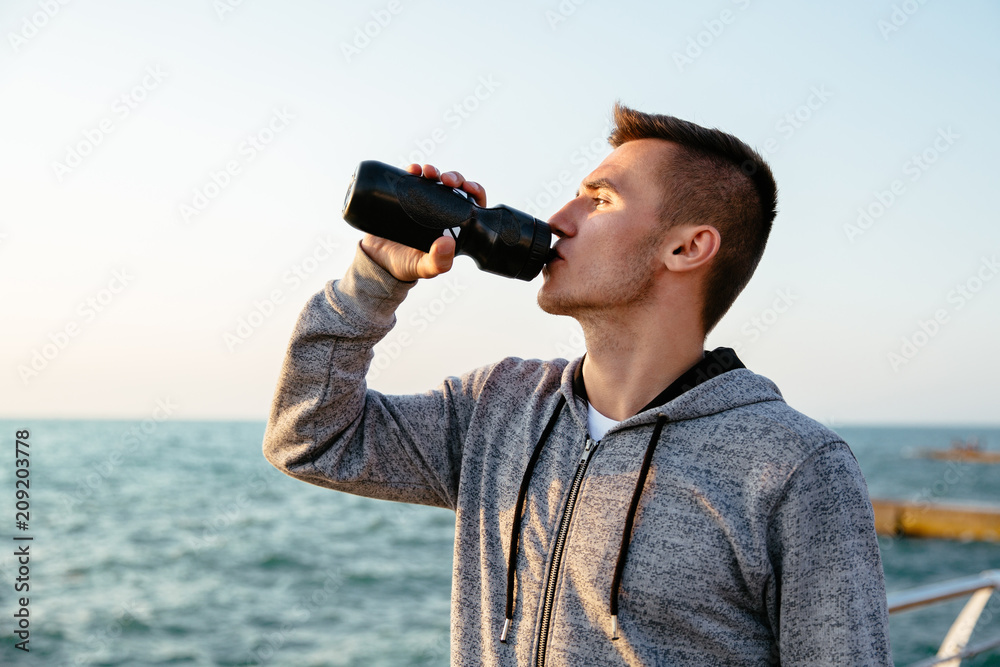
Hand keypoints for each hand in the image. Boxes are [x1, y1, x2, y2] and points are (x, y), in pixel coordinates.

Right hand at [360, 164, 487, 281]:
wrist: (376, 260)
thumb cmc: (405, 266)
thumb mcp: (425, 268)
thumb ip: (439, 262)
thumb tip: (449, 242)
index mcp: (454, 226)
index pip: (471, 204)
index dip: (474, 191)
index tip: (467, 187)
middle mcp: (440, 212)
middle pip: (454, 188)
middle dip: (453, 177)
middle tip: (445, 179)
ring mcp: (422, 203)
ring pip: (434, 180)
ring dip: (434, 171)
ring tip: (426, 171)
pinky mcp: (403, 196)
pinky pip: (412, 179)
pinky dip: (414, 170)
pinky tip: (413, 169)